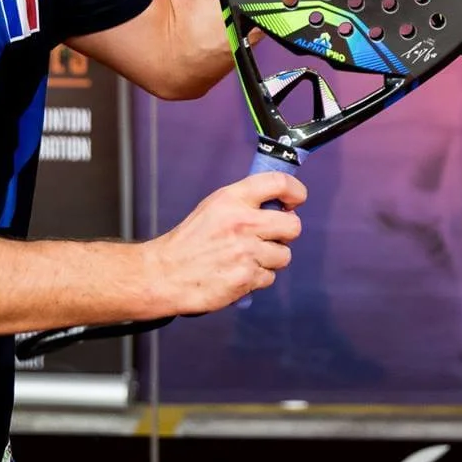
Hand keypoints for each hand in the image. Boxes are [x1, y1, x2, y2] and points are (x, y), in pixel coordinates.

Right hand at [145, 171, 305, 313]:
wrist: (165, 274)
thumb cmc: (190, 241)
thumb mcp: (214, 207)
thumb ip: (244, 202)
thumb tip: (279, 202)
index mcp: (232, 199)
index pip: (278, 183)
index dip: (296, 191)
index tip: (296, 200)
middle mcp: (242, 223)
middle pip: (293, 225)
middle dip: (286, 233)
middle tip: (270, 236)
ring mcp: (246, 252)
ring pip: (283, 255)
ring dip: (270, 259)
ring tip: (247, 258)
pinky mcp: (246, 277)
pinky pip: (269, 278)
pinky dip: (257, 278)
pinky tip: (238, 273)